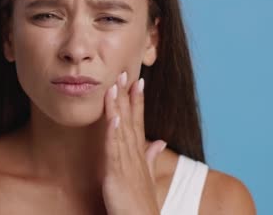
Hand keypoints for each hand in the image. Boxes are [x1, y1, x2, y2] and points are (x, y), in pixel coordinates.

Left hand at [101, 71, 167, 214]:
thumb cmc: (142, 202)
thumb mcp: (146, 175)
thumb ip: (151, 157)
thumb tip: (159, 141)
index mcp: (140, 154)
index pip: (139, 121)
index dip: (138, 100)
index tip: (137, 80)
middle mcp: (135, 155)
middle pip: (132, 119)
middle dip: (128, 96)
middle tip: (125, 72)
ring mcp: (127, 163)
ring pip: (122, 130)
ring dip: (120, 107)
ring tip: (116, 86)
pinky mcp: (117, 175)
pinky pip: (114, 151)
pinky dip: (113, 134)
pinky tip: (113, 118)